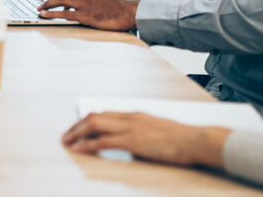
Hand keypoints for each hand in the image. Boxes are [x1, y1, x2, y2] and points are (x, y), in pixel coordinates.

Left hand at [38, 0, 138, 30]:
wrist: (131, 12)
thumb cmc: (123, 9)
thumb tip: (91, 4)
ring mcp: (85, 3)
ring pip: (60, 0)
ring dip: (47, 3)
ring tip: (39, 7)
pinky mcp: (85, 14)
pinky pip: (64, 14)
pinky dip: (51, 13)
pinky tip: (44, 14)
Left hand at [63, 111, 229, 167]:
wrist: (196, 139)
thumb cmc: (184, 138)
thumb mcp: (160, 130)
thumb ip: (145, 132)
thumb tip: (136, 140)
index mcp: (136, 114)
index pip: (105, 113)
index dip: (88, 120)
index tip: (78, 127)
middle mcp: (130, 117)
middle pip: (95, 116)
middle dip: (77, 125)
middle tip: (66, 135)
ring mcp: (130, 127)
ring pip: (94, 125)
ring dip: (77, 133)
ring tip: (66, 142)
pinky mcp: (132, 140)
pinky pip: (102, 141)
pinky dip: (87, 145)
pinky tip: (78, 149)